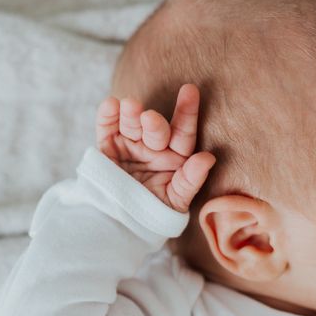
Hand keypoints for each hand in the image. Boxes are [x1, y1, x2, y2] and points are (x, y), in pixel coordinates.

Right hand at [96, 84, 215, 212]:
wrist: (122, 223)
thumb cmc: (156, 211)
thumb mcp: (175, 199)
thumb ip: (190, 180)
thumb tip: (208, 158)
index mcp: (174, 155)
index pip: (183, 132)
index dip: (187, 112)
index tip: (190, 91)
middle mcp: (153, 145)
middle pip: (156, 128)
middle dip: (153, 122)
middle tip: (150, 118)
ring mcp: (129, 144)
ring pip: (131, 123)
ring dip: (131, 113)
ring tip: (129, 105)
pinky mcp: (107, 147)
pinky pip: (107, 128)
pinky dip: (107, 116)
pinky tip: (111, 104)